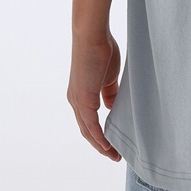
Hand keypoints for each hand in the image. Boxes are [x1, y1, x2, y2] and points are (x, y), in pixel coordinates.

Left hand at [67, 33, 122, 160]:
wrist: (92, 36)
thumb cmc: (101, 50)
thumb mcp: (108, 77)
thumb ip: (110, 93)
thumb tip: (112, 107)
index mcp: (81, 94)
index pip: (89, 121)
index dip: (100, 134)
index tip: (113, 143)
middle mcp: (76, 100)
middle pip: (87, 131)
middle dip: (101, 145)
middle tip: (115, 154)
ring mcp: (78, 101)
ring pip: (87, 131)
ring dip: (101, 145)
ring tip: (114, 154)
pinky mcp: (83, 99)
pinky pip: (90, 125)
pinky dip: (99, 138)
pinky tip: (108, 146)